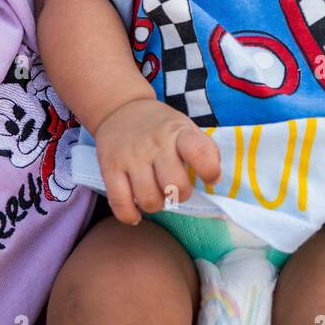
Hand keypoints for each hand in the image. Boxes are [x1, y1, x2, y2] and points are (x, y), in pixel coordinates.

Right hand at [93, 99, 222, 224]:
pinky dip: (130, 215)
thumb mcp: (186, 127)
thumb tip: (215, 179)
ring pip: (148, 199)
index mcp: (178, 132)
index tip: (210, 179)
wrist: (120, 109)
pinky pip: (120, 203)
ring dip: (156, 205)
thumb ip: (204, 149)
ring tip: (155, 195)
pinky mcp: (109, 168)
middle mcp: (155, 144)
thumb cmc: (161, 126)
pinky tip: (136, 212)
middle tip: (175, 189)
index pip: (199, 151)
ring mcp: (130, 157)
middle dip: (180, 195)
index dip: (209, 171)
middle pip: (174, 185)